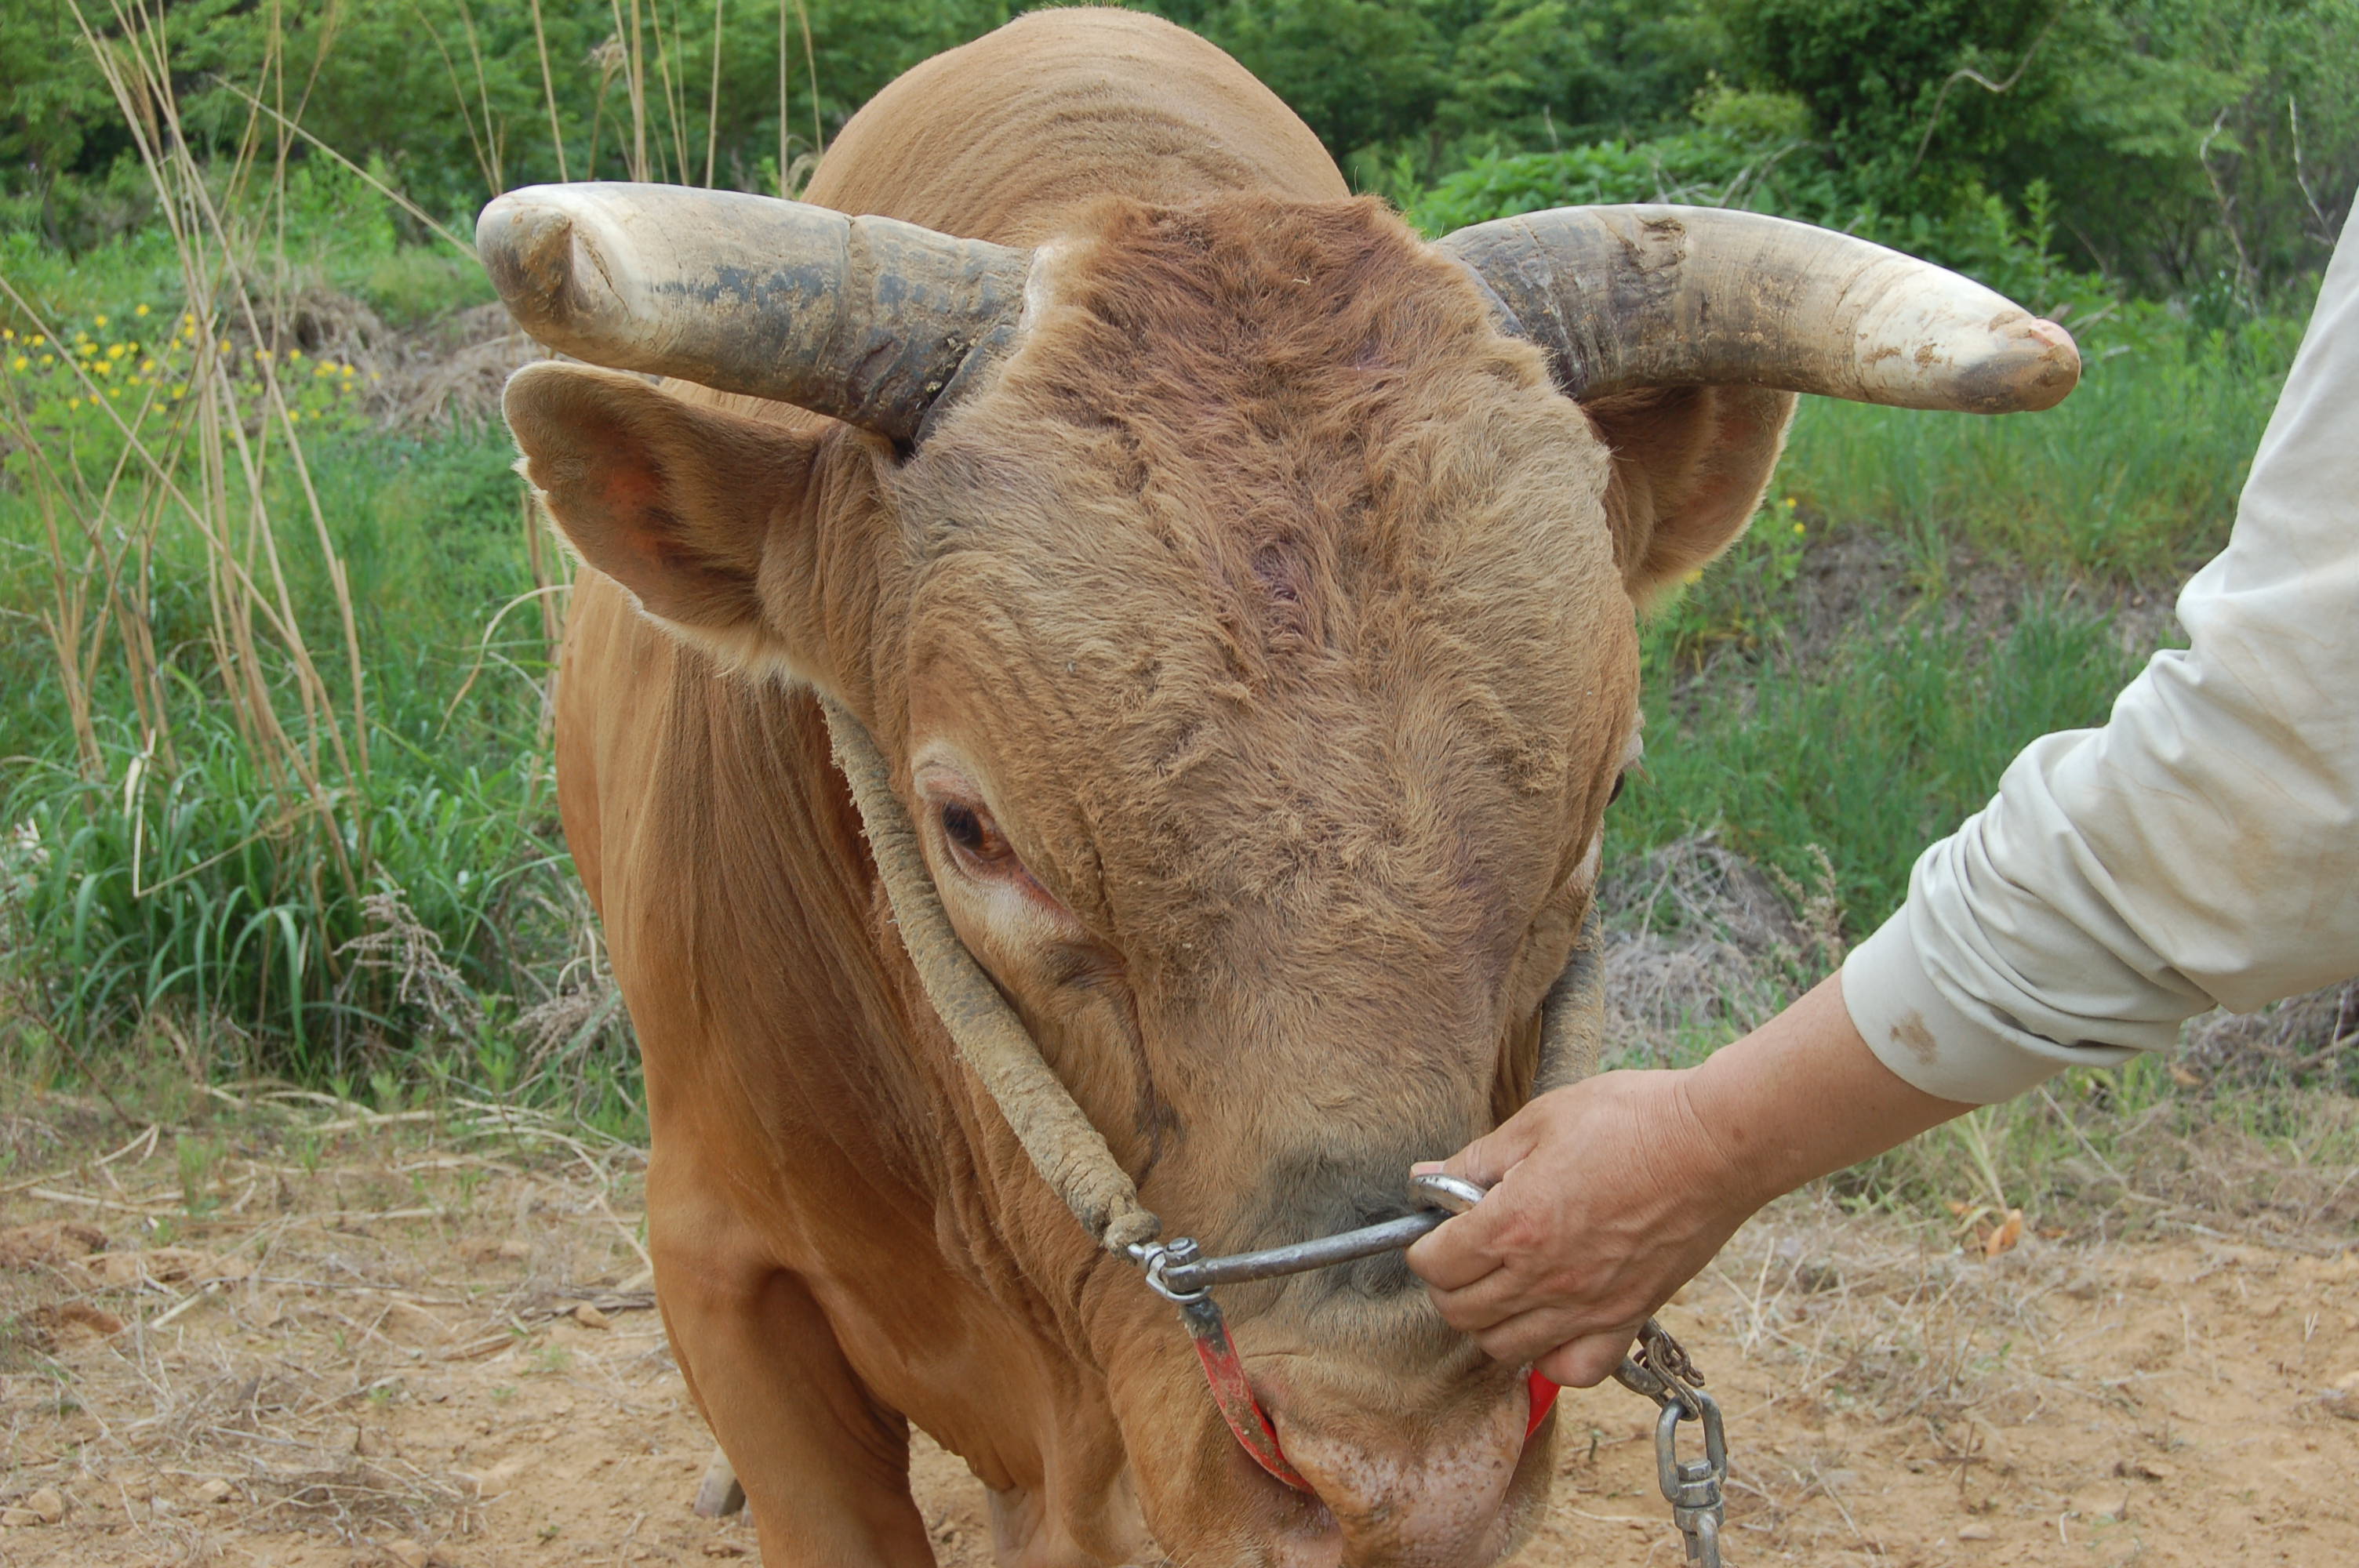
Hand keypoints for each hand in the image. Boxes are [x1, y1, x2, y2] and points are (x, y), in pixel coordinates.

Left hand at [1406, 974, 1973, 1387]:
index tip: (1437, 1229)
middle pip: (1460, 1313)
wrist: (1715, 1143)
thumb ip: (1477, 1158)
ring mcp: (1587, 1306)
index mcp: (1512, 1225)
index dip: (1425, 1245)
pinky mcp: (1629, 1318)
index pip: (1433, 1266)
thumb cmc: (1632, 1119)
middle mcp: (1543, 1278)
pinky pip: (1574, 1369)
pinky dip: (1553, 1356)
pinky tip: (1554, 1322)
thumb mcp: (1539, 1121)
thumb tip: (1426, 1177)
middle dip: (1450, 1284)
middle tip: (1467, 1253)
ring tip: (1505, 1284)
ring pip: (1506, 1348)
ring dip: (1491, 1321)